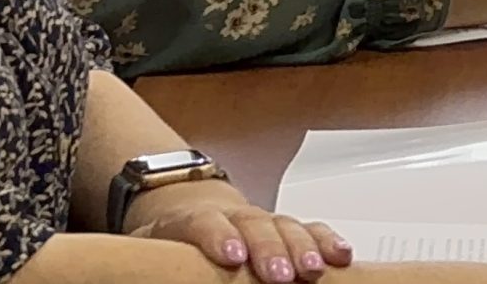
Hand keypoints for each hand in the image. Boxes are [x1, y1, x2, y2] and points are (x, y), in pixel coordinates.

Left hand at [120, 179, 351, 281]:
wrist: (188, 211)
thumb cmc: (171, 241)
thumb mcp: (147, 251)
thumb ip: (151, 262)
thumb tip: (145, 269)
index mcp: (190, 220)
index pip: (204, 223)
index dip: (219, 237)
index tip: (232, 257)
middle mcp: (232, 216)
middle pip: (253, 225)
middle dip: (270, 249)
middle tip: (280, 275)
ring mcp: (262, 219)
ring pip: (286, 224)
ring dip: (304, 247)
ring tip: (313, 270)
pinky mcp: (284, 227)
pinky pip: (310, 228)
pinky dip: (326, 240)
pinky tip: (341, 255)